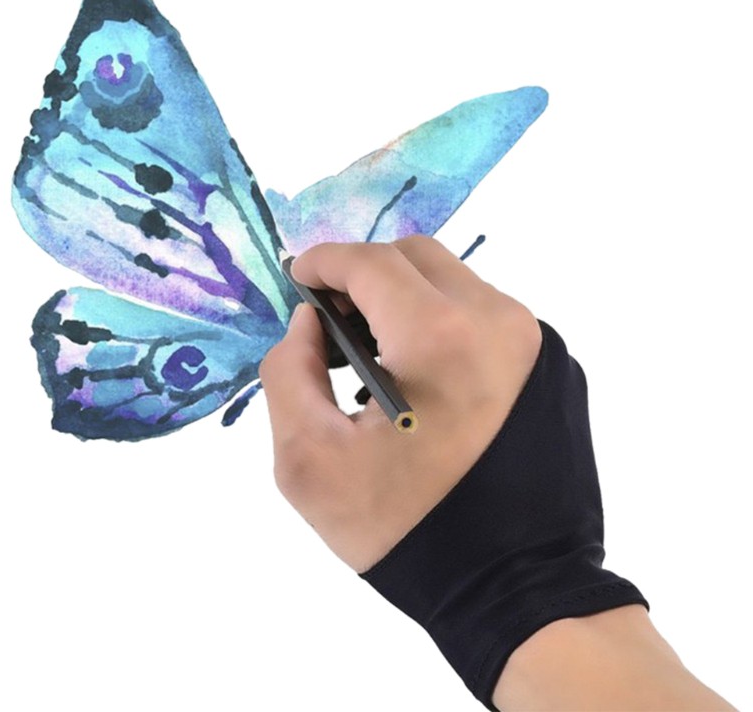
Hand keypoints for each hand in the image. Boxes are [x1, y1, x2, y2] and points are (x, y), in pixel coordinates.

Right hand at [258, 235, 541, 572]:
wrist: (518, 589)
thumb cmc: (406, 530)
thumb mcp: (310, 464)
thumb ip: (289, 374)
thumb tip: (310, 323)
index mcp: (440, 337)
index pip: (371, 263)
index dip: (324, 262)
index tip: (299, 278)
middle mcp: (499, 321)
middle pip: (416, 258)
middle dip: (364, 275)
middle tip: (333, 322)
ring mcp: (537, 342)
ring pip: (454, 283)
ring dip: (406, 301)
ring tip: (377, 357)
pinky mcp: (557, 366)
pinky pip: (486, 318)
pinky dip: (445, 326)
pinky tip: (426, 381)